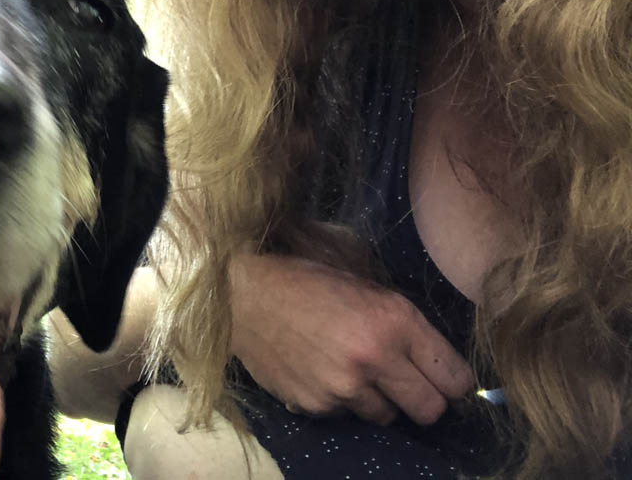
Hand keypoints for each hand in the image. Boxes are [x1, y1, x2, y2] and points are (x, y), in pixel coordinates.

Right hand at [228, 254, 473, 425]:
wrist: (243, 293)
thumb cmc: (307, 281)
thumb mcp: (365, 286)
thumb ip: (403, 324)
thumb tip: (437, 363)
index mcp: (394, 320)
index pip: (456, 378)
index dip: (454, 381)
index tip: (445, 379)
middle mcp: (374, 359)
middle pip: (430, 410)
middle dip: (425, 399)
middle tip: (407, 383)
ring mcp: (343, 388)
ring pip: (387, 417)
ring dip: (379, 400)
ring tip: (353, 371)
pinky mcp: (315, 405)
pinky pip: (346, 415)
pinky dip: (341, 400)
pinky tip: (322, 371)